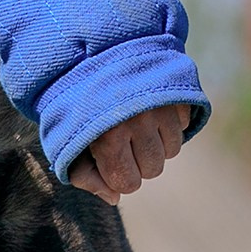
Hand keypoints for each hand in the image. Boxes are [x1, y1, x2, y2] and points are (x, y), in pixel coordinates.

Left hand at [66, 104, 189, 204]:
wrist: (91, 54)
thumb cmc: (76, 106)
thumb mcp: (67, 141)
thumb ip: (84, 176)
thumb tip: (113, 198)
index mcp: (106, 137)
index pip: (128, 184)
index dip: (119, 177)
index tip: (109, 161)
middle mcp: (136, 122)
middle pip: (152, 170)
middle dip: (138, 162)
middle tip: (123, 141)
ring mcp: (159, 107)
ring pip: (171, 151)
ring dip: (156, 144)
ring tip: (137, 125)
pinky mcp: (175, 92)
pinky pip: (183, 126)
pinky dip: (170, 124)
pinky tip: (151, 111)